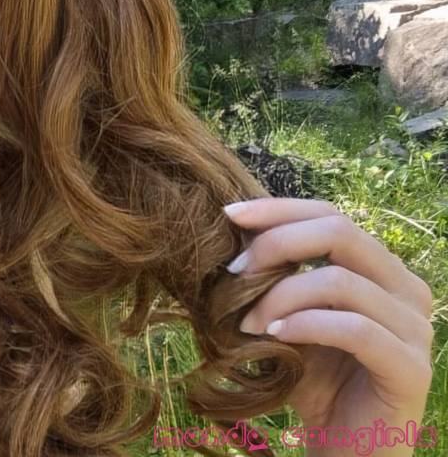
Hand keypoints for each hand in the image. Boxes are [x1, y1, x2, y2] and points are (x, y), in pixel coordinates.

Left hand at [223, 197, 435, 456]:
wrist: (345, 448)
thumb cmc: (315, 381)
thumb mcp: (289, 317)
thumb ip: (276, 277)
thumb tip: (230, 230)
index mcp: (381, 270)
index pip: (330, 215)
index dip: (278, 210)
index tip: (229, 215)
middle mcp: (406, 290)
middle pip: (340, 232)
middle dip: (276, 244)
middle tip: (234, 272)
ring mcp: (415, 329)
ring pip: (340, 281)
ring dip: (281, 295)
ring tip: (247, 321)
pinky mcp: (411, 369)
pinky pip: (354, 329)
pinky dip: (306, 325)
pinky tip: (274, 336)